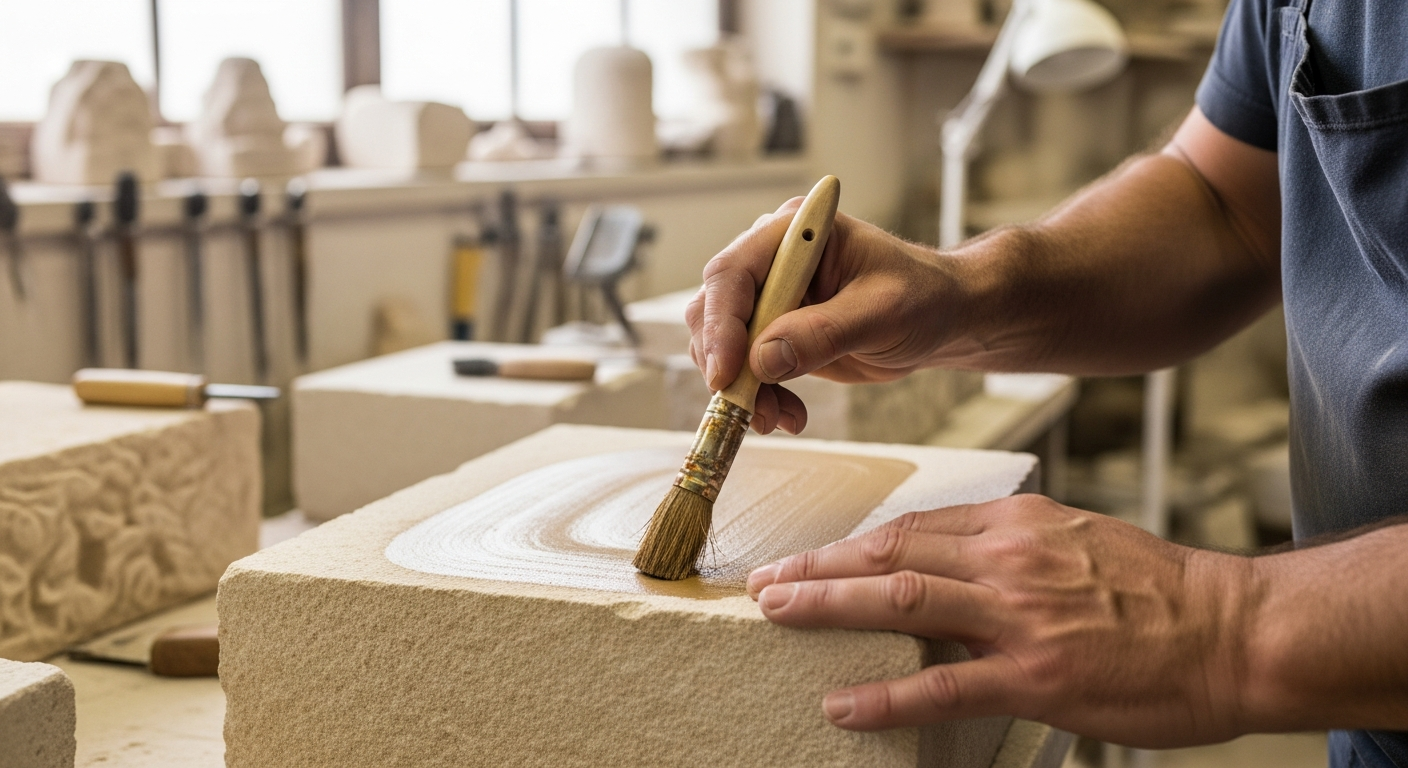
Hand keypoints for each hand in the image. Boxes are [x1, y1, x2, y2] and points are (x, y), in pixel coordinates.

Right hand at [685, 199, 976, 434]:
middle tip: (747, 405)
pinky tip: (788, 414)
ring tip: (777, 416)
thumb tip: (764, 358)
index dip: (721, 322)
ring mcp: (771, 298)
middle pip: (713, 308)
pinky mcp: (774, 333)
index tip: (726, 371)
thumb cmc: (923, 298)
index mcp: (796, 234)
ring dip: (741, 387)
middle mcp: (773, 261)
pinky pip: (744, 368)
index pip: (733, 272)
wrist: (942, 320)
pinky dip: (758, 397)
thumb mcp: (882, 313)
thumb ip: (825, 333)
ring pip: (721, 344)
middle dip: (725, 362)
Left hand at [745, 494, 1259, 747]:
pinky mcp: (1037, 677)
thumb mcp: (1077, 536)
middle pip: (888, 554)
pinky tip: (842, 703)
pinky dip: (884, 695)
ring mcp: (1019, 617)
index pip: (910, 528)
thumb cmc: (1159, 588)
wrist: (1234, 629)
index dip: (849, 545)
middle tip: (763, 582)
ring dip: (827, 606)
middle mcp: (1008, 559)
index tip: (807, 558)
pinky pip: (942, 685)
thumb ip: (1009, 542)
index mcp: (1016, 523)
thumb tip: (948, 553)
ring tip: (775, 615)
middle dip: (816, 568)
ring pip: (900, 600)